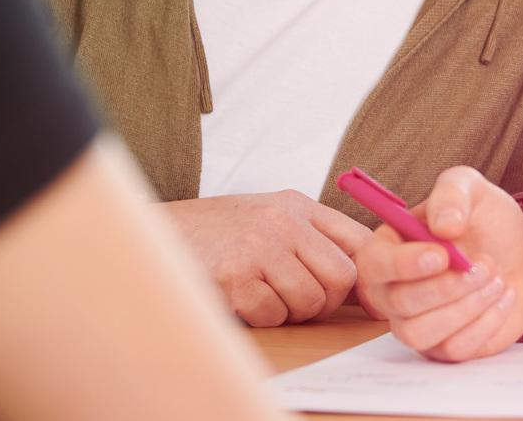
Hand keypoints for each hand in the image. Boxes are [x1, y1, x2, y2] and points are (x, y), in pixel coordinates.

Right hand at [162, 190, 372, 326]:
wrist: (155, 236)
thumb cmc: (217, 234)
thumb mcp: (269, 218)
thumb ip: (313, 239)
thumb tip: (361, 285)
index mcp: (297, 206)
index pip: (358, 240)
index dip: (367, 275)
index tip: (365, 298)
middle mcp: (282, 221)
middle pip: (341, 277)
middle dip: (326, 301)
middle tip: (300, 302)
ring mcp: (259, 248)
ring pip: (309, 301)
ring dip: (290, 311)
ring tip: (264, 295)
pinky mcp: (236, 278)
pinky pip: (273, 315)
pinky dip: (261, 317)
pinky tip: (240, 298)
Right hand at [353, 166, 522, 360]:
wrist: (522, 255)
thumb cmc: (485, 222)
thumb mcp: (470, 188)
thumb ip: (452, 194)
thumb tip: (443, 225)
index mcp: (388, 248)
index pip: (373, 265)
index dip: (404, 263)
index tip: (442, 255)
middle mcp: (392, 290)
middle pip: (398, 303)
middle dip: (448, 285)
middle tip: (485, 264)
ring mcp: (416, 323)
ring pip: (420, 333)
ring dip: (467, 306)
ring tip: (496, 278)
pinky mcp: (443, 347)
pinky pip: (454, 349)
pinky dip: (487, 322)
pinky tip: (503, 296)